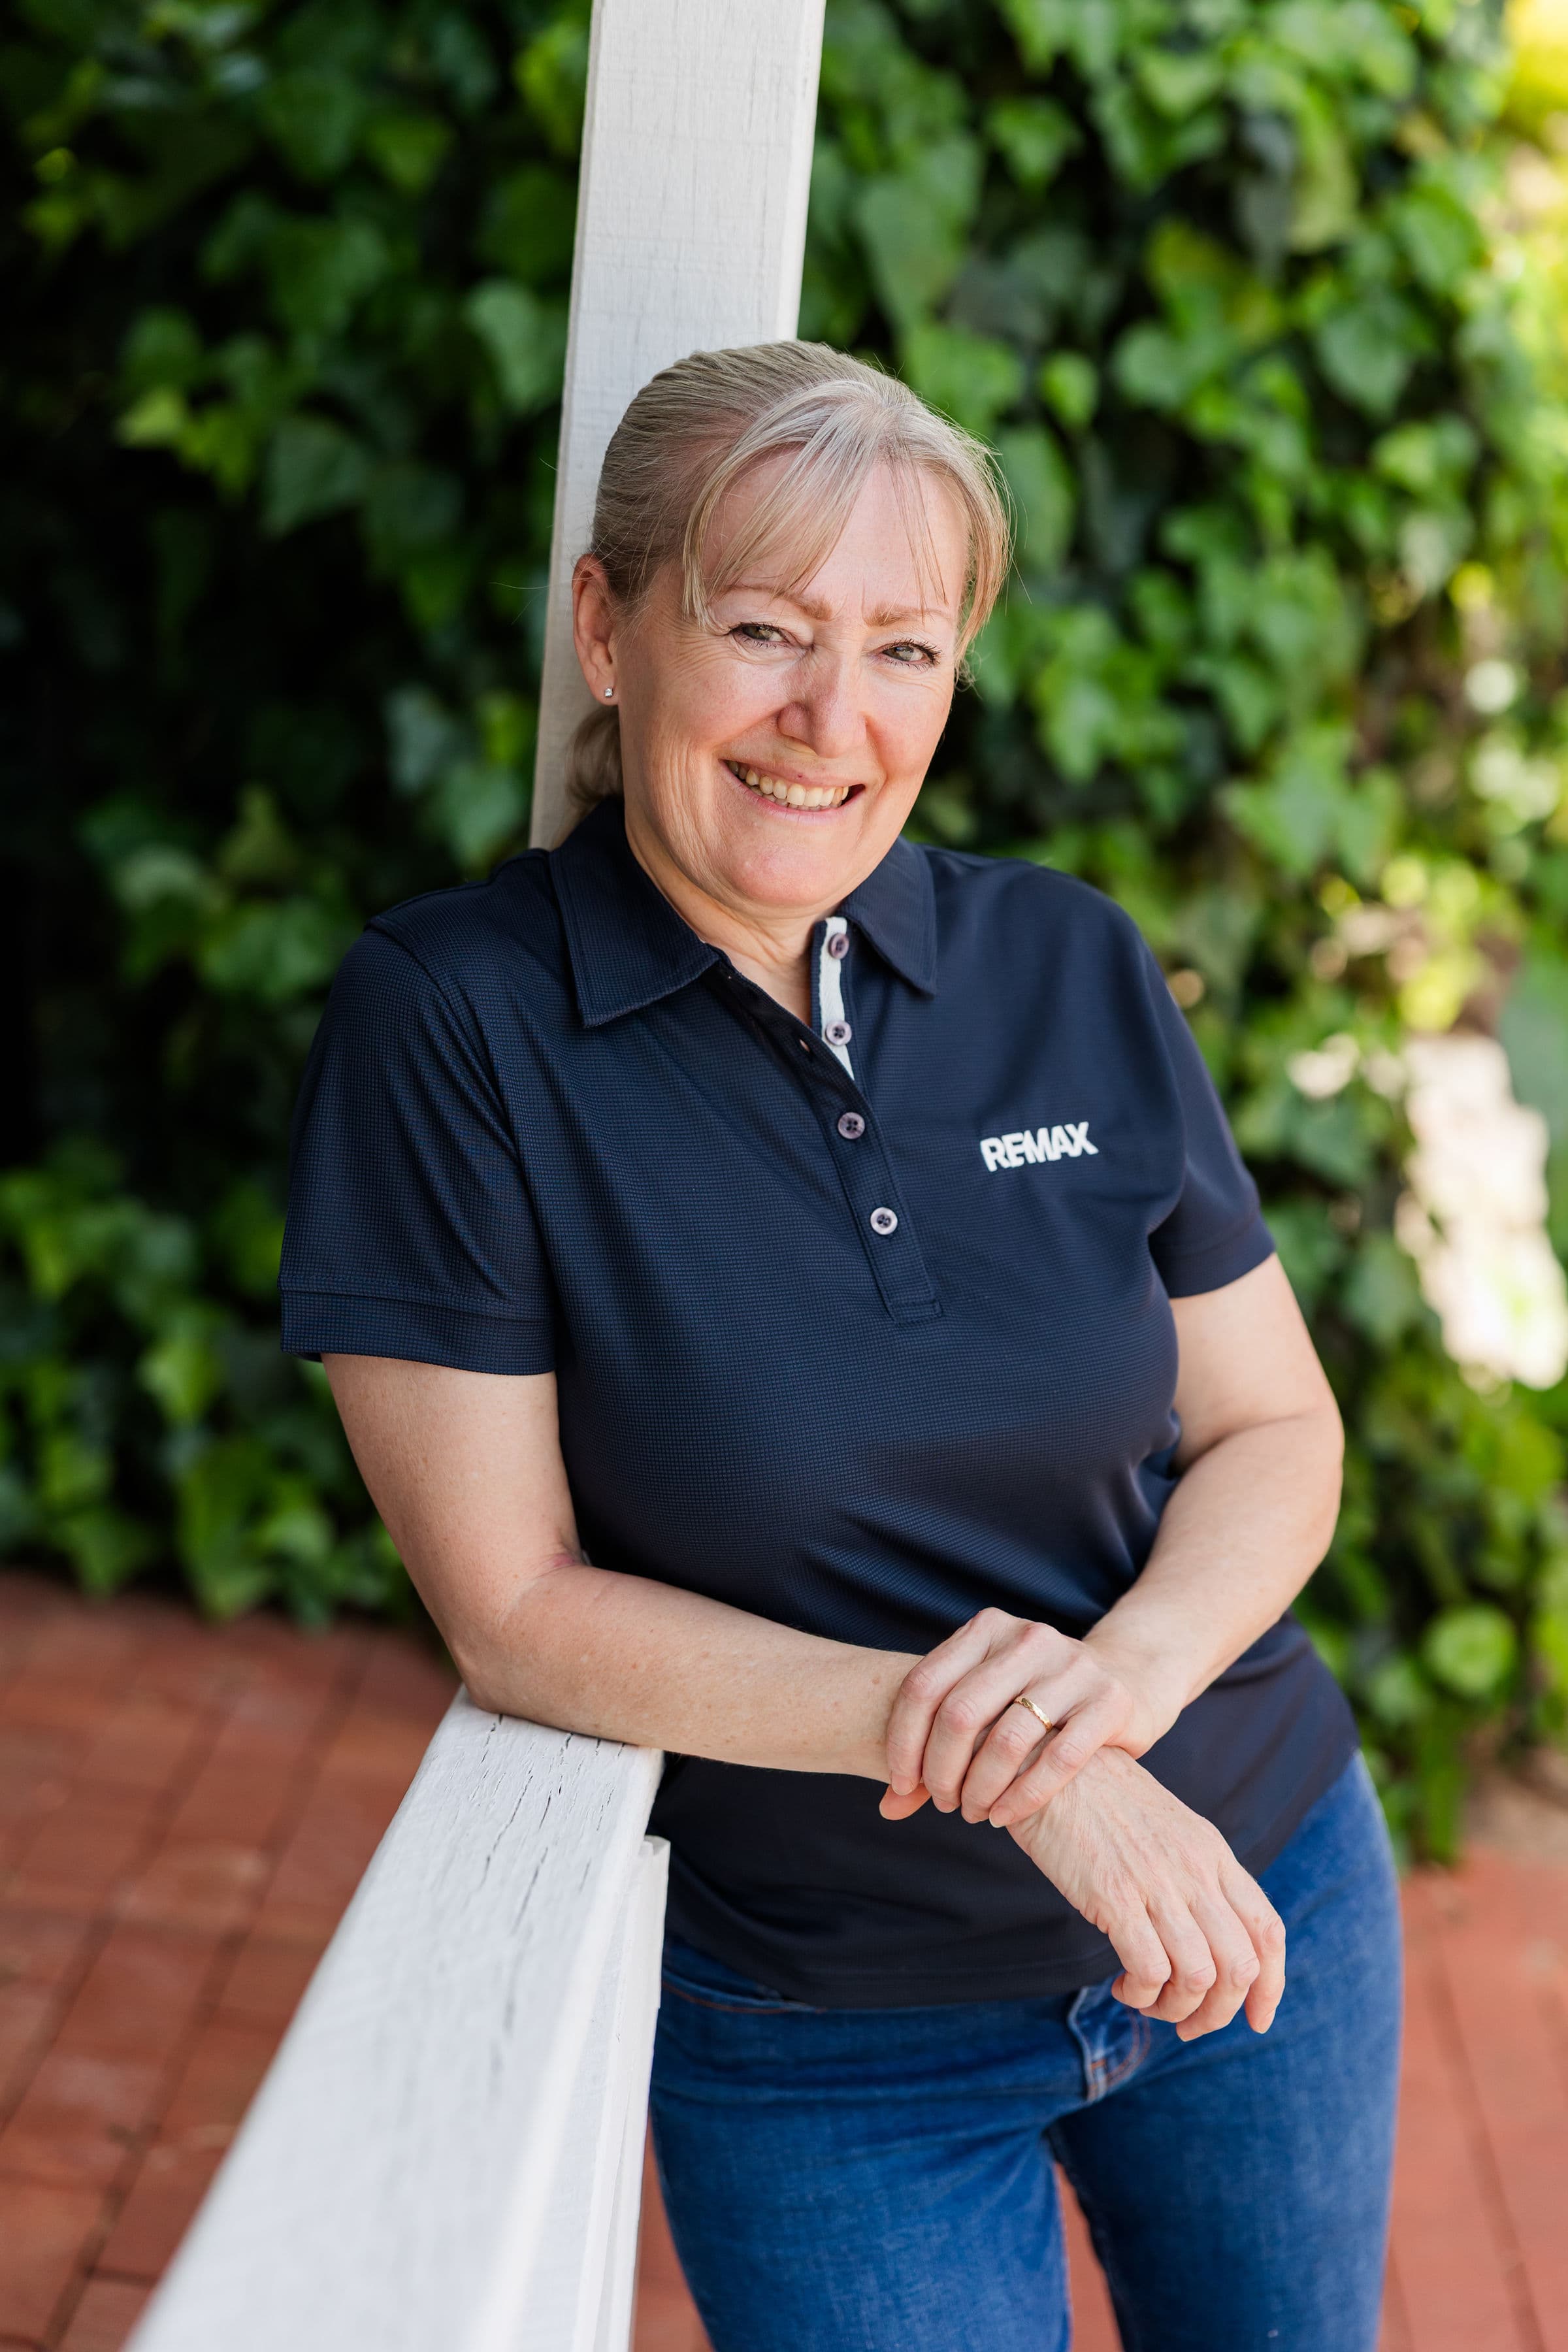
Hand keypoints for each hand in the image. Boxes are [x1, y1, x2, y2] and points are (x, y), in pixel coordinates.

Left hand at [879, 1608, 1164, 1828]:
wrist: (1128, 1677)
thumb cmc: (1037, 1699)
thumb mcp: (987, 1703)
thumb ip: (935, 1747)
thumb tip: (887, 1807)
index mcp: (987, 1629)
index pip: (923, 1685)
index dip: (902, 1741)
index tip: (900, 1784)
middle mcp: (1027, 1638)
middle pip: (959, 1714)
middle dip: (940, 1771)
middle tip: (943, 1803)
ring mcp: (1072, 1666)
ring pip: (1007, 1740)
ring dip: (980, 1789)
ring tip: (972, 1813)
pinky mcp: (1109, 1700)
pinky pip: (1058, 1760)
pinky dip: (1022, 1797)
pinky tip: (1004, 1816)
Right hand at [1007, 1748, 1285, 2038]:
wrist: (1051, 1763)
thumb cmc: (1101, 1800)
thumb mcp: (1168, 1829)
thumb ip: (1194, 1875)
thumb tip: (1207, 1939)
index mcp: (1213, 1853)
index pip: (1268, 1931)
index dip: (1271, 1986)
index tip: (1256, 2019)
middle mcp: (1196, 1870)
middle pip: (1240, 1966)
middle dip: (1219, 2012)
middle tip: (1186, 2023)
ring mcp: (1158, 1883)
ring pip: (1200, 1977)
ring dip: (1176, 2009)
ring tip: (1146, 2001)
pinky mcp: (1114, 1897)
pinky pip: (1150, 1970)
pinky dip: (1142, 1994)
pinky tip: (1121, 1986)